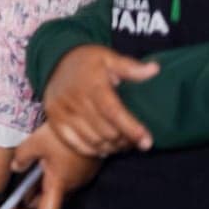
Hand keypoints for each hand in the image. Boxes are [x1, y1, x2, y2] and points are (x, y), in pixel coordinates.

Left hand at [9, 123, 100, 208]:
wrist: (94, 121)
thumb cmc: (64, 134)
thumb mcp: (35, 142)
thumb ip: (22, 157)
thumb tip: (15, 167)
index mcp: (59, 185)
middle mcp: (72, 186)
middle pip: (49, 204)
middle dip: (29, 202)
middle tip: (14, 191)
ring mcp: (80, 178)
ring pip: (56, 191)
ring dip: (39, 188)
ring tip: (26, 171)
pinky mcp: (84, 169)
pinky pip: (64, 180)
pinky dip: (49, 177)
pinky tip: (42, 162)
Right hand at [43, 45, 157, 155]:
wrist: (56, 62)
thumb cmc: (89, 62)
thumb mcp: (109, 58)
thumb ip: (130, 67)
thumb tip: (154, 70)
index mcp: (91, 84)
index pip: (113, 111)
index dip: (131, 129)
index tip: (147, 142)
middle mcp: (74, 99)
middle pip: (105, 131)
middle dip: (125, 140)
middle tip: (136, 140)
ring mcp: (62, 111)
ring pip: (93, 141)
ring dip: (112, 147)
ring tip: (122, 143)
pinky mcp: (54, 120)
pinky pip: (76, 144)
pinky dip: (93, 150)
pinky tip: (105, 147)